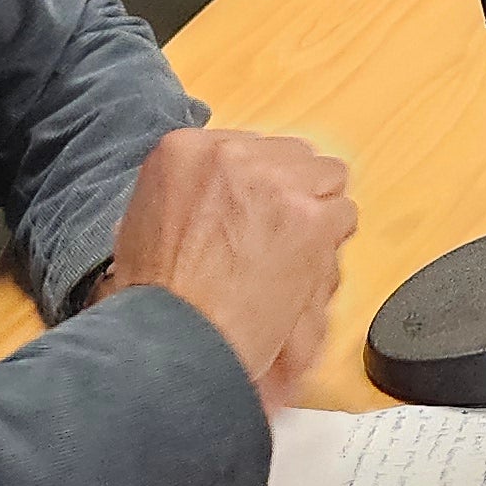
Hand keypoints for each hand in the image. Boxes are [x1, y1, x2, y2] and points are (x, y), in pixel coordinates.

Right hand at [106, 127, 358, 403]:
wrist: (174, 338)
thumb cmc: (156, 299)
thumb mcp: (142, 223)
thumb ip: (187, 191)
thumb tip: (215, 189)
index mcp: (183, 150)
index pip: (249, 147)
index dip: (259, 184)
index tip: (254, 210)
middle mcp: (230, 155)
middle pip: (292, 155)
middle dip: (290, 192)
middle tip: (275, 235)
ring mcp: (274, 182)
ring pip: (325, 177)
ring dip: (315, 212)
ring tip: (288, 252)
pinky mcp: (309, 215)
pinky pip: (344, 213)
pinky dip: (331, 241)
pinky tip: (302, 267)